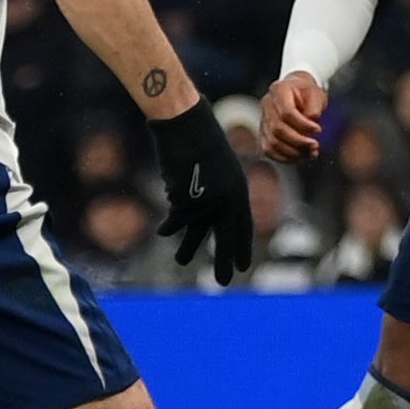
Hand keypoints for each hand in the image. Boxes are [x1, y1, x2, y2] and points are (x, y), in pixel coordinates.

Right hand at [149, 98, 257, 284]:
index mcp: (240, 189)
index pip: (244, 225)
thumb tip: (208, 220)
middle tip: (226, 283)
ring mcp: (207, 200)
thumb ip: (217, 193)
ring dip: (189, 248)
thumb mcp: (218, 168)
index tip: (244, 267)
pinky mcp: (186, 198)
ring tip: (182, 261)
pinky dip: (169, 226)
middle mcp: (227, 198)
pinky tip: (165, 232)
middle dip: (225, 260)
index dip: (243, 246)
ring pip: (197, 232)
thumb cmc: (200, 141)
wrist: (186, 125)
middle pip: (227, 236)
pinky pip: (176, 220)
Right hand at [261, 71, 330, 162]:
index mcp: (279, 90)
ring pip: (272, 143)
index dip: (303, 125)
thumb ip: (314, 110)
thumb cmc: (309, 93)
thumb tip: (310, 128)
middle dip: (298, 141)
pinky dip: (285, 158)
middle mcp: (267, 104)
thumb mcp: (317, 95)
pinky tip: (301, 157)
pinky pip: (270, 150)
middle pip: (277, 129)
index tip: (318, 130)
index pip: (287, 113)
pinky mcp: (264, 133)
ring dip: (293, 153)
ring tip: (311, 153)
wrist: (298, 91)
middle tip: (315, 146)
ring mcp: (263, 119)